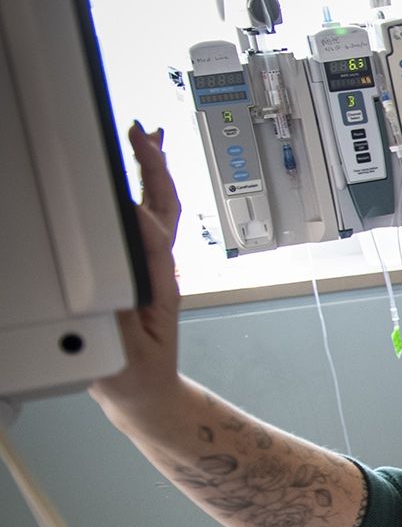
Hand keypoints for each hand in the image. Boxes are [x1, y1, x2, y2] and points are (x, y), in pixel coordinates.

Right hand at [92, 123, 182, 409]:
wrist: (141, 393)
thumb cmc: (132, 374)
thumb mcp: (124, 348)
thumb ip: (120, 310)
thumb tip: (115, 274)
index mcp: (155, 286)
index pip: (150, 235)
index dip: (135, 208)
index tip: (120, 188)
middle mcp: (156, 272)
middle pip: (161, 208)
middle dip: (151, 168)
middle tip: (140, 133)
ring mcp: (149, 270)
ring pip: (155, 210)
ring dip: (149, 171)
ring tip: (143, 138)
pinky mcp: (138, 272)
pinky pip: (142, 223)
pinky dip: (140, 191)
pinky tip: (133, 176)